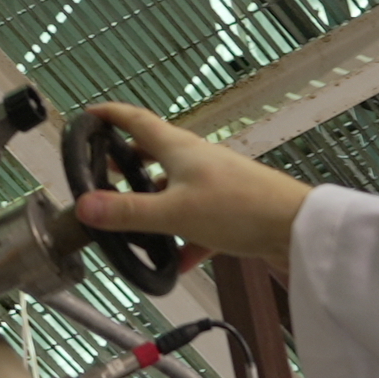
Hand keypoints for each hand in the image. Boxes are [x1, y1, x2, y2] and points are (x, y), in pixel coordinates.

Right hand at [69, 103, 311, 269]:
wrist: (294, 227)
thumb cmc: (239, 208)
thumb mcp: (174, 213)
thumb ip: (127, 212)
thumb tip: (84, 206)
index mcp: (179, 148)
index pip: (137, 121)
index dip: (111, 116)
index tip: (90, 115)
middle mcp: (196, 159)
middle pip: (155, 153)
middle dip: (128, 161)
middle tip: (104, 172)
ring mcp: (215, 182)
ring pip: (175, 187)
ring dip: (154, 201)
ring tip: (135, 223)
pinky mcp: (231, 207)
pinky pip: (198, 220)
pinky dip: (184, 237)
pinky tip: (178, 262)